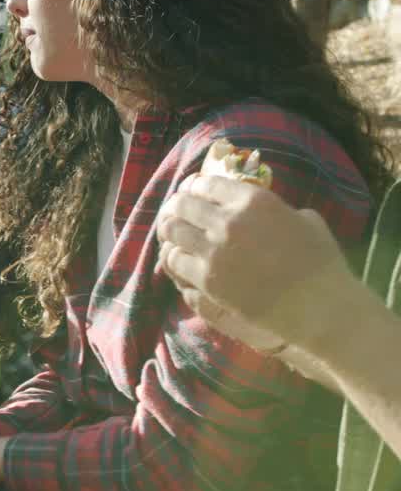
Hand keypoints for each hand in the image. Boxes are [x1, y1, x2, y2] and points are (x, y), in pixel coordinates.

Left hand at [157, 173, 353, 349]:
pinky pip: (173, 260)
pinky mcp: (207, 279)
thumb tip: (252, 205)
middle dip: (176, 206)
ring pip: (171, 230)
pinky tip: (179, 259)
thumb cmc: (320, 263)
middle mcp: (228, 220)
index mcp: (253, 200)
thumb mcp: (303, 219)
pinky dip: (172, 257)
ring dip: (169, 230)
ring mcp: (214, 250)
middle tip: (176, 213)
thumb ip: (273, 207)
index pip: (205, 183)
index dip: (194, 187)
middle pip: (182, 204)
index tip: (191, 193)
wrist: (318, 307)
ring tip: (171, 234)